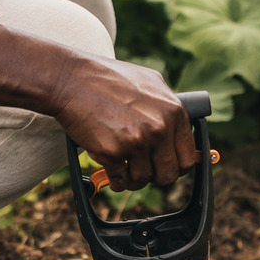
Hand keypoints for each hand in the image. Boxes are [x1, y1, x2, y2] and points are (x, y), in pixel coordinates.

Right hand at [52, 56, 197, 189]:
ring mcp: (136, 141)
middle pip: (168, 174)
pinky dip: (116, 181)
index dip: (176, 166)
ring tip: (124, 169)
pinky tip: (112, 173)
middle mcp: (159, 127)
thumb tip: (183, 129)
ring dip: (133, 179)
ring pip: (143, 179)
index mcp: (173, 112)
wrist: (71, 79)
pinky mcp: (112, 152)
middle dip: (156, 177)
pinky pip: (120, 180)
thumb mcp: (149, 83)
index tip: (165, 166)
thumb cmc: (107, 79)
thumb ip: (168, 108)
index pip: (187, 157)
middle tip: (144, 171)